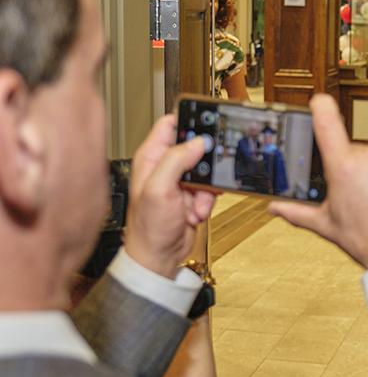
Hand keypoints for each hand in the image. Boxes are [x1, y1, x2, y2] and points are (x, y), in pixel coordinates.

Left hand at [123, 114, 215, 277]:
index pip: (171, 124)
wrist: (159, 256)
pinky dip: (208, 201)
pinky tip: (197, 211)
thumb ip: (176, 160)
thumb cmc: (148, 228)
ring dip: (208, 187)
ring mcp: (179, 181)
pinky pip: (210, 188)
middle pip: (195, 146)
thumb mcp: (159, 189)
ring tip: (196, 202)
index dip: (189, 120)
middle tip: (205, 173)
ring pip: (206, 169)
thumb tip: (197, 141)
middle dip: (205, 161)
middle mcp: (165, 166)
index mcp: (151, 157)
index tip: (207, 123)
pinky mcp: (192, 195)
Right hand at [269, 94, 367, 267]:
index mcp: (343, 167)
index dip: (320, 107)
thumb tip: (273, 207)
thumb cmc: (365, 241)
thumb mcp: (325, 225)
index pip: (327, 120)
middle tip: (356, 196)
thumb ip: (296, 211)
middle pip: (353, 150)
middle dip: (351, 168)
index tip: (318, 103)